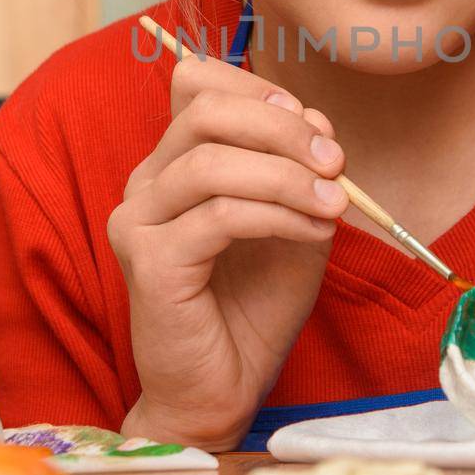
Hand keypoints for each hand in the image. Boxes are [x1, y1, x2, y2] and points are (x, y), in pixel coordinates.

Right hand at [109, 52, 348, 450]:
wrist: (224, 389)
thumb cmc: (255, 307)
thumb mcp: (294, 219)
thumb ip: (300, 169)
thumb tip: (316, 121)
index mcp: (174, 163)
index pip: (198, 84)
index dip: (261, 92)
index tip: (317, 129)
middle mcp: (147, 183)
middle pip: (204, 111)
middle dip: (280, 127)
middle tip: (335, 162)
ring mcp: (138, 220)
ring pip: (212, 163)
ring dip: (286, 175)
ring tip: (335, 203)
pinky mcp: (148, 262)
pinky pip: (219, 216)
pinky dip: (277, 214)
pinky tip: (313, 231)